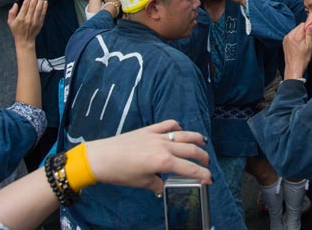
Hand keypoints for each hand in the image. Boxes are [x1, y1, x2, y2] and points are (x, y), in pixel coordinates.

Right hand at [7, 0, 47, 47]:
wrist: (25, 41)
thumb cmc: (17, 31)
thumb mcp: (10, 22)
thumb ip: (11, 13)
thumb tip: (16, 4)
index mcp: (20, 18)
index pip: (25, 5)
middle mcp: (28, 19)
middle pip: (33, 5)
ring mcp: (35, 21)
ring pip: (38, 9)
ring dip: (41, 0)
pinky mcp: (40, 23)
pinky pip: (43, 14)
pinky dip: (44, 7)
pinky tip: (45, 1)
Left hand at [87, 120, 210, 192]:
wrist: (102, 157)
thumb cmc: (120, 172)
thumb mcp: (141, 182)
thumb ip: (156, 183)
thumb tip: (162, 185)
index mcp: (163, 161)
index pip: (189, 168)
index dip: (202, 174)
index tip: (210, 179)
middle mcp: (164, 146)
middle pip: (190, 149)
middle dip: (202, 157)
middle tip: (207, 163)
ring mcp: (156, 136)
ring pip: (182, 135)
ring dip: (195, 138)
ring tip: (203, 142)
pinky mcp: (148, 130)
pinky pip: (166, 125)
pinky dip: (175, 126)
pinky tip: (179, 129)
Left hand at [282, 22, 311, 79]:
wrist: (293, 68)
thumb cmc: (302, 59)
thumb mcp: (309, 46)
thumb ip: (310, 34)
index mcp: (296, 36)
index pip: (303, 24)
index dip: (308, 28)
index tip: (311, 34)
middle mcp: (289, 35)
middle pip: (298, 27)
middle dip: (304, 31)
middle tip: (308, 40)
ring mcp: (286, 38)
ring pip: (295, 30)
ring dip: (300, 34)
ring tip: (303, 43)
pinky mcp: (284, 42)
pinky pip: (291, 35)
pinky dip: (296, 37)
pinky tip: (298, 44)